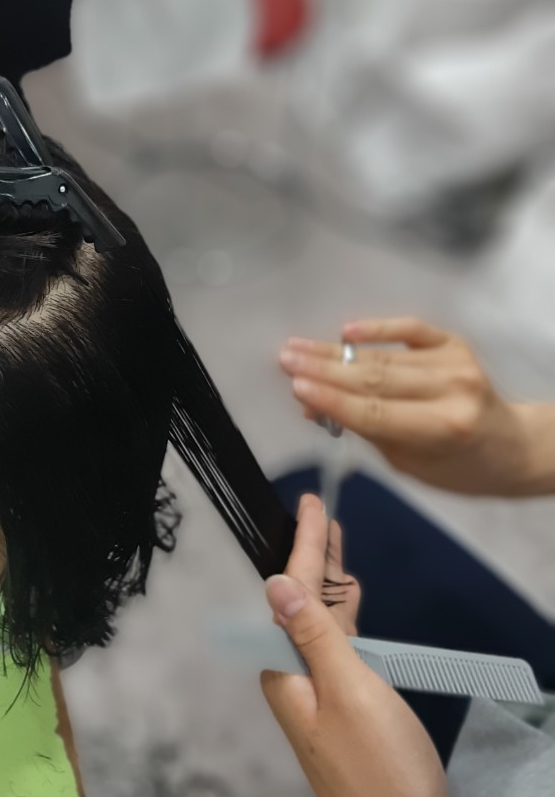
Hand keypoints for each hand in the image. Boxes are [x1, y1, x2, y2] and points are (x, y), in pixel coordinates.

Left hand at [261, 495, 458, 796]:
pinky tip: (347, 597)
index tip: (309, 504)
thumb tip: (274, 584)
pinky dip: (345, 616)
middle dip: (311, 554)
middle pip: (301, 602)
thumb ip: (314, 634)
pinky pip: (340, 646)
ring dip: (328, 580)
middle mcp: (294, 677)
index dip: (303, 544)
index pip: (291, 592)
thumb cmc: (380, 771)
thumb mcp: (350, 691)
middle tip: (318, 508)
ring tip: (334, 538)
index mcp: (284, 670)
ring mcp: (320, 693)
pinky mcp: (347, 707)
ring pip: (321, 621)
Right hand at [279, 317, 542, 495]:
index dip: (331, 399)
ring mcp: (455, 363)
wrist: (511, 447)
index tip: (294, 387)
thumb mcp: (407, 462)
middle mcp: (452, 390)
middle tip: (286, 359)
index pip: (373, 412)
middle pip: (373, 379)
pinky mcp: (455, 344)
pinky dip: (379, 328)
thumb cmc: (456, 467)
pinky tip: (348, 331)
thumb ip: (366, 429)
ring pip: (382, 357)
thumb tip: (315, 406)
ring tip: (298, 347)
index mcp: (442, 428)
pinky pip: (411, 330)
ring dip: (335, 352)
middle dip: (323, 369)